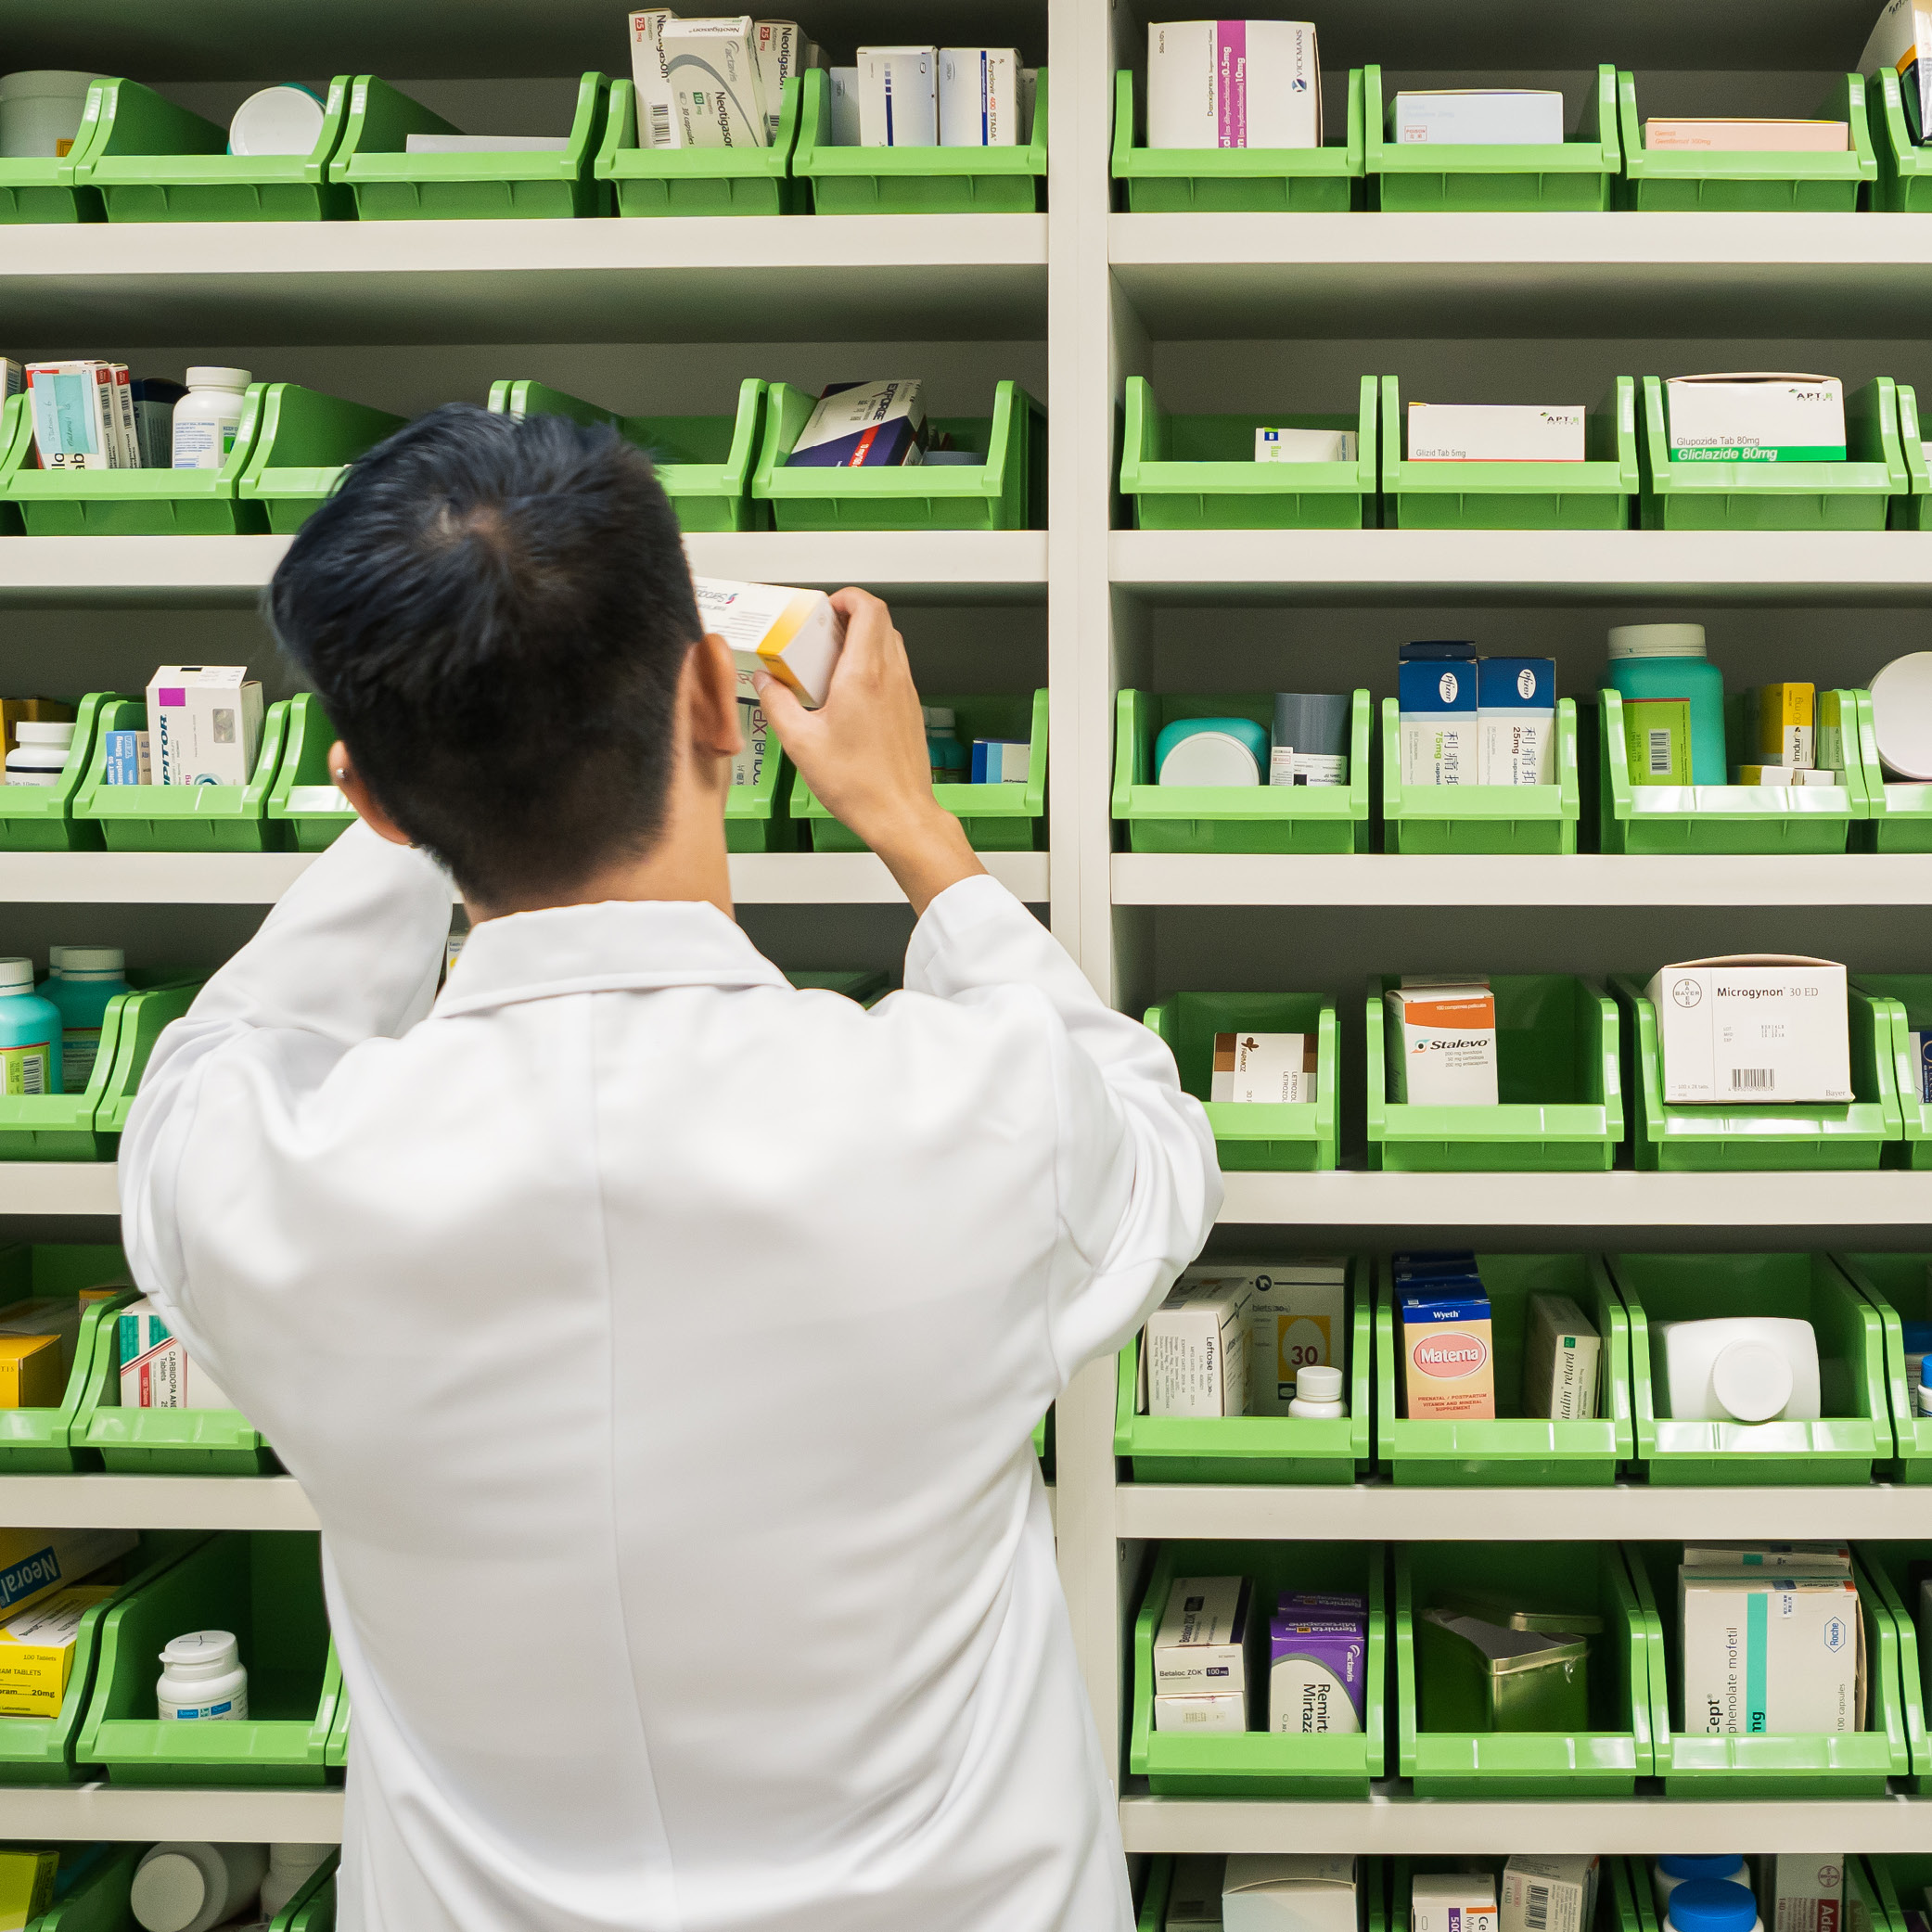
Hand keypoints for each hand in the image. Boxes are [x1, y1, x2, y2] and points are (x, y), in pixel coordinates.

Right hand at [753, 587, 983, 914]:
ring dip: (862, 641)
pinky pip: (893, 670)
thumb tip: (765, 682)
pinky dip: (872, 666)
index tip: (826, 608)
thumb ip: (778, 704)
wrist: (900, 814)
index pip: (868, 609)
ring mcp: (905, 692)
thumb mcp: (800, 743)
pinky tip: (847, 693)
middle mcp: (890, 676)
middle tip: (821, 634)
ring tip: (830, 664)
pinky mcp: (910, 709)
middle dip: (849, 617)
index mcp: (863, 675)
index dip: (847, 598)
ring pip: (889, 644)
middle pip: (880, 621)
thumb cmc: (858, 784)